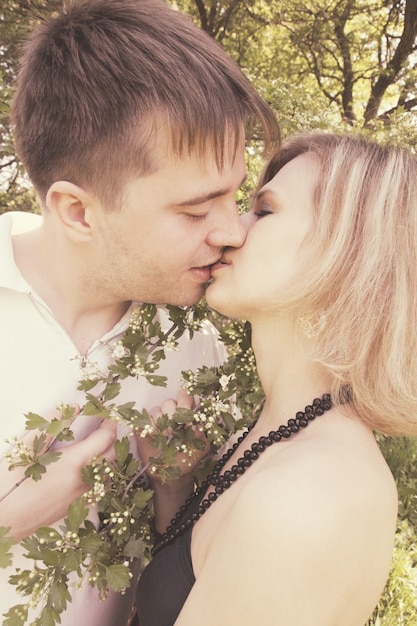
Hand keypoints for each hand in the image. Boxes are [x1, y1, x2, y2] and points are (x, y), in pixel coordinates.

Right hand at [0, 418, 115, 539]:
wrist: (3, 521)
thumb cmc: (11, 486)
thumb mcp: (29, 448)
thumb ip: (53, 426)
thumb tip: (72, 409)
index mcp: (74, 463)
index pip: (105, 438)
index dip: (109, 422)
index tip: (105, 414)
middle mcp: (84, 480)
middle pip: (113, 455)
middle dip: (111, 438)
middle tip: (101, 426)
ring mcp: (82, 496)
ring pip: (108, 473)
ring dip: (107, 457)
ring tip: (95, 445)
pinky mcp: (77, 508)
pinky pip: (99, 487)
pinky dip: (100, 473)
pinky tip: (86, 467)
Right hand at [135, 389, 209, 533]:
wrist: (169, 474)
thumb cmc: (187, 459)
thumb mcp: (200, 447)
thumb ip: (201, 432)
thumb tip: (196, 422)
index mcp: (188, 414)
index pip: (186, 396)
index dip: (185, 402)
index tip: (186, 414)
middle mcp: (173, 413)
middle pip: (170, 401)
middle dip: (173, 416)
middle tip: (175, 431)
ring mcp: (158, 418)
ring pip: (157, 409)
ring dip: (162, 424)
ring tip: (166, 438)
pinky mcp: (145, 425)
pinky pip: (146, 419)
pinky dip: (151, 428)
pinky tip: (156, 437)